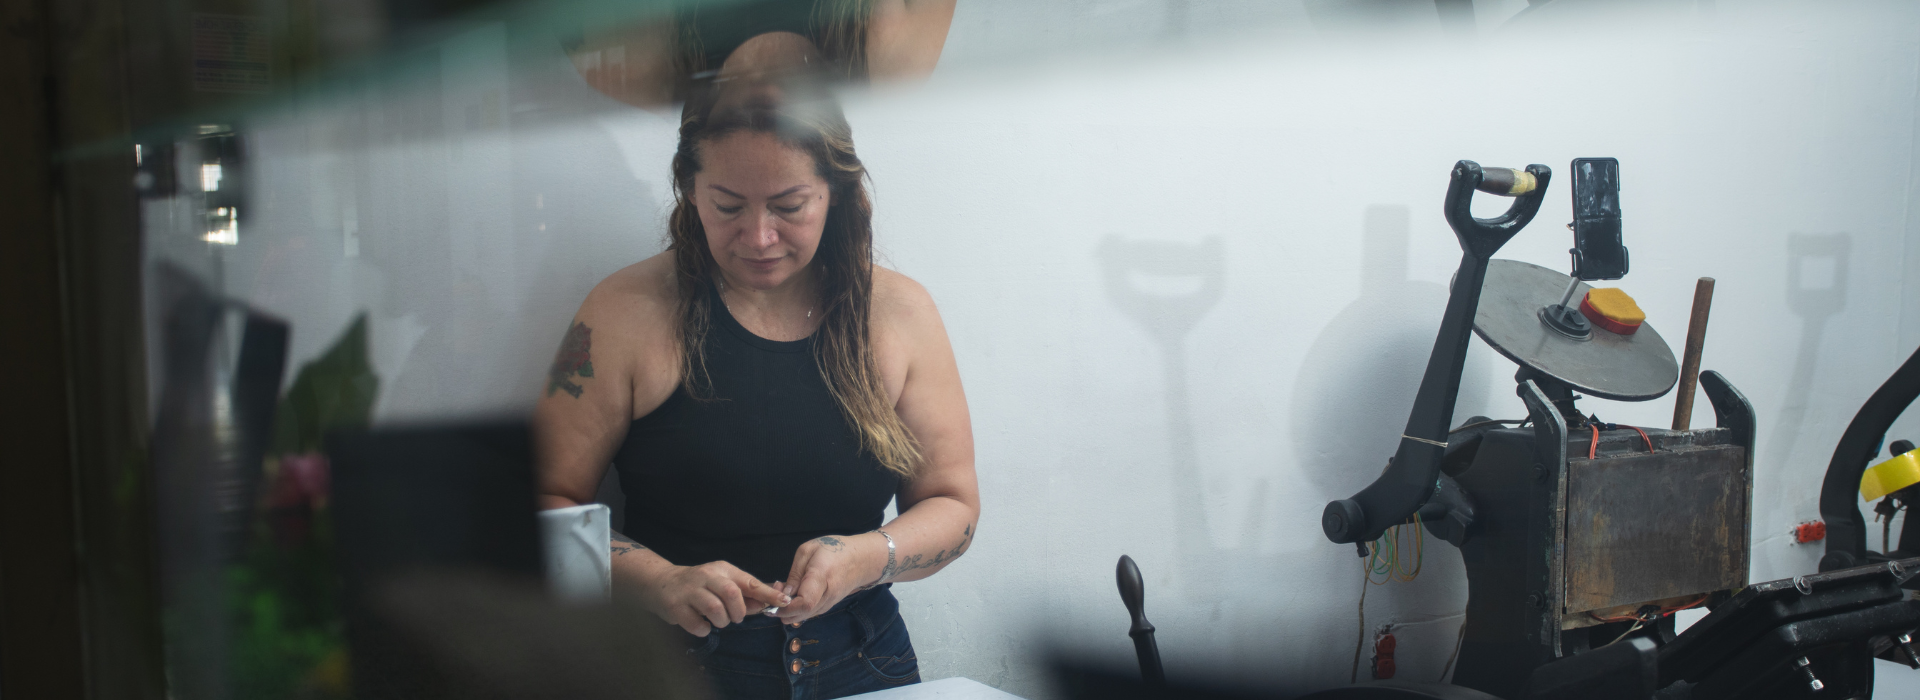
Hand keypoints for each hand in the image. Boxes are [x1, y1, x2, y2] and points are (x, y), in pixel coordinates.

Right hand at [641, 561, 789, 636]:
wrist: (662, 583)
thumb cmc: (700, 586)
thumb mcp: (723, 583)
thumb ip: (745, 595)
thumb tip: (768, 604)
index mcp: (722, 570)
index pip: (749, 581)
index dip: (768, 593)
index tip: (784, 601)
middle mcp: (706, 576)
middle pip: (732, 593)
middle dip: (739, 611)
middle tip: (735, 617)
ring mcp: (689, 591)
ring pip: (714, 609)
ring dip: (721, 621)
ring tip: (718, 621)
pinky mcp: (675, 606)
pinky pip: (697, 624)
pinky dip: (704, 629)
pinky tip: (702, 624)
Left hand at [776, 534, 884, 624]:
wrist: (862, 559)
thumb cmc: (834, 549)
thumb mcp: (809, 550)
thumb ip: (795, 573)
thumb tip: (785, 594)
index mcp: (821, 577)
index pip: (804, 603)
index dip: (786, 606)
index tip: (775, 598)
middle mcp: (826, 596)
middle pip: (801, 614)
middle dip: (781, 609)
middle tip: (776, 591)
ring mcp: (828, 604)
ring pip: (803, 616)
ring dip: (788, 609)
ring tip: (785, 590)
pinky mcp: (828, 606)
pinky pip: (808, 613)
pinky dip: (796, 609)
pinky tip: (794, 594)